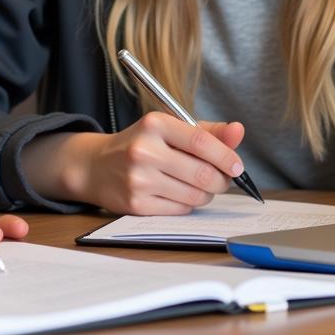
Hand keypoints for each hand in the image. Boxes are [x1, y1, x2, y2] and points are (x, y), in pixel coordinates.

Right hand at [22, 114, 245, 214]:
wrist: (96, 166)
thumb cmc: (141, 144)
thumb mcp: (168, 128)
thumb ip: (206, 131)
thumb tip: (239, 131)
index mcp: (155, 124)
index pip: (201, 141)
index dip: (226, 156)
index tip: (238, 166)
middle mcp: (145, 150)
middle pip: (202, 173)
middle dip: (221, 180)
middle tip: (222, 179)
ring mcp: (139, 179)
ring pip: (195, 195)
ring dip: (206, 193)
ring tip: (198, 185)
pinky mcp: (136, 204)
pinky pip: (180, 210)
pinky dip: (188, 204)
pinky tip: (179, 194)